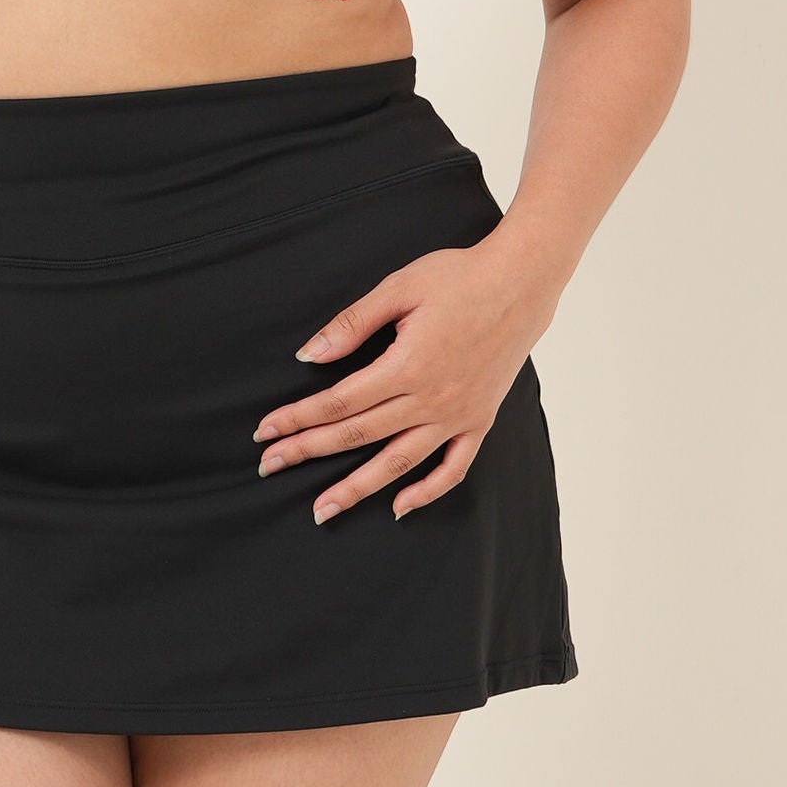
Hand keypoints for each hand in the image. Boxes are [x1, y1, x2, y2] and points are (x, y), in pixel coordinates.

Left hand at [252, 243, 543, 522]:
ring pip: (399, 462)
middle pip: (358, 434)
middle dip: (308, 450)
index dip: (297, 417)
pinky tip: (399, 507)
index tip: (265, 431)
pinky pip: (453, 467)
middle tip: (269, 466)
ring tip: (322, 509)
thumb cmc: (458, 277)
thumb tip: (309, 355)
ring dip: (357, 488)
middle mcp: (431, 399)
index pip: (339, 402)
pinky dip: (427, 491)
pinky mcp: (480, 420)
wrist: (522, 282)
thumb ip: (352, 324)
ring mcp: (458, 415)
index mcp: (407, 365)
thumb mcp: (399, 288)